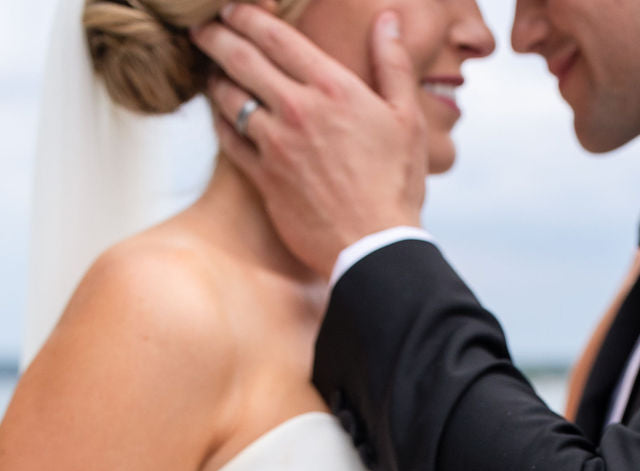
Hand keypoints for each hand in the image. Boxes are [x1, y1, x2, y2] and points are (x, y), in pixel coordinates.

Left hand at [193, 7, 427, 277]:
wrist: (375, 247)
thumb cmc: (397, 185)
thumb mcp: (407, 119)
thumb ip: (393, 64)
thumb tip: (388, 21)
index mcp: (332, 88)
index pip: (275, 35)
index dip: (245, 15)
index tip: (230, 8)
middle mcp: (297, 110)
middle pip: (240, 58)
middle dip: (215, 36)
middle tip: (202, 27)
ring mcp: (275, 145)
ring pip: (228, 97)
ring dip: (214, 77)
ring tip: (210, 69)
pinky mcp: (264, 179)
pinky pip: (228, 140)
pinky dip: (219, 120)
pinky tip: (220, 113)